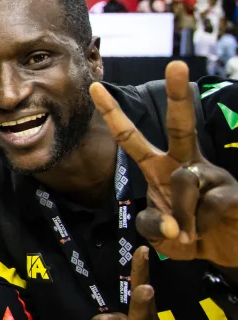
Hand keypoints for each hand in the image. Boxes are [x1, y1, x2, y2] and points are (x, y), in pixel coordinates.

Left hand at [91, 61, 237, 264]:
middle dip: (178, 95)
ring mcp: (211, 175)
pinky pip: (207, 204)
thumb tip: (172, 224)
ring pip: (182, 181)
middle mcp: (185, 164)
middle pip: (179, 125)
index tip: (95, 87)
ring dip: (180, 214)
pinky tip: (205, 231)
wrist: (228, 254)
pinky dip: (199, 225)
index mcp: (159, 168)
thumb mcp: (159, 235)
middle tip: (176, 64)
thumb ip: (152, 226)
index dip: (113, 114)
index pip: (131, 138)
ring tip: (189, 231)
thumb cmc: (189, 237)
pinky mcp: (232, 191)